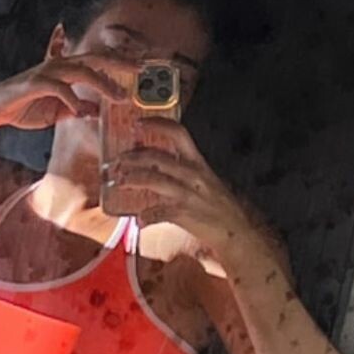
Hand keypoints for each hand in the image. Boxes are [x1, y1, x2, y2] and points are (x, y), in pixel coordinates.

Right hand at [0, 54, 136, 133]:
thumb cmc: (24, 107)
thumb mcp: (57, 112)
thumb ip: (77, 110)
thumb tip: (97, 113)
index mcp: (66, 69)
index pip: (97, 61)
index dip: (118, 61)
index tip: (139, 67)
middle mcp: (60, 65)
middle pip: (95, 58)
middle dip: (119, 63)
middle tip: (140, 70)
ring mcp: (48, 71)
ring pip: (82, 71)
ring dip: (103, 84)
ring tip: (119, 98)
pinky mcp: (36, 83)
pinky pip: (60, 89)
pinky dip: (73, 100)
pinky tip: (81, 112)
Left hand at [110, 120, 273, 278]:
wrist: (236, 230)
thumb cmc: (219, 206)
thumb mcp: (206, 180)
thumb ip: (185, 171)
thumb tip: (157, 166)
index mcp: (198, 163)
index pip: (178, 134)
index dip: (156, 125)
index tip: (138, 123)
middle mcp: (193, 174)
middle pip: (157, 157)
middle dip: (133, 157)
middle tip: (117, 161)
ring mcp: (188, 194)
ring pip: (154, 180)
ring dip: (132, 179)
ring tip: (120, 182)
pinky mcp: (184, 214)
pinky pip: (159, 213)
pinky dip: (146, 217)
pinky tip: (139, 220)